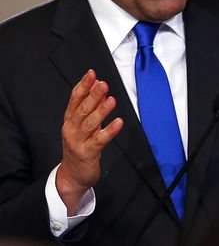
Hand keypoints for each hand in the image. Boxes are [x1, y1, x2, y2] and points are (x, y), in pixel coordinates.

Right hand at [56, 69, 123, 214]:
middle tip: (103, 84)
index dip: (83, 86)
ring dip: (101, 111)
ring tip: (111, 100)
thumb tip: (100, 87)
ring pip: (90, 124)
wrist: (72, 175)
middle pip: (82, 110)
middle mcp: (71, 129)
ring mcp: (77, 142)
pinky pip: (99, 140)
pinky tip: (119, 122)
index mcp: (69, 119)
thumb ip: (91, 106)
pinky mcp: (87, 153)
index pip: (75, 99)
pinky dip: (109, 131)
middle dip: (93, 96)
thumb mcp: (84, 125)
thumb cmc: (80, 145)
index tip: (92, 73)